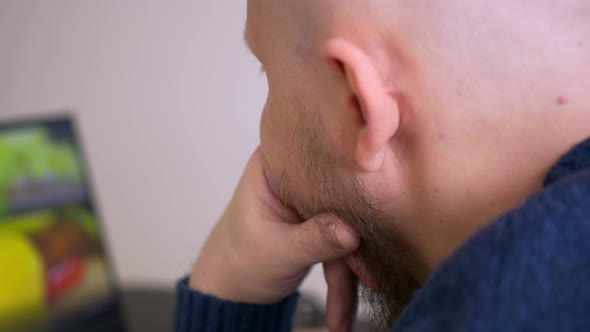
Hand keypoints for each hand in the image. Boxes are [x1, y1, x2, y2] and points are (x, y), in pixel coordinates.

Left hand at [189, 148, 359, 329]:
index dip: (349, 187)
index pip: (321, 165)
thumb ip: (314, 239)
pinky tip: (341, 312)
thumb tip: (352, 232)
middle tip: (371, 279)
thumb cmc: (238, 261)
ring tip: (344, 315)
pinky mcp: (320, 221)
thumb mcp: (276, 250)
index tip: (370, 217)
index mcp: (275, 163)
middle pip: (341, 198)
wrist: (230, 287)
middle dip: (354, 244)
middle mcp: (296, 174)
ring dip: (350, 273)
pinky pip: (343, 244)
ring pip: (346, 227)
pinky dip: (344, 277)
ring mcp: (310, 198)